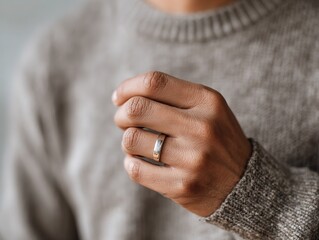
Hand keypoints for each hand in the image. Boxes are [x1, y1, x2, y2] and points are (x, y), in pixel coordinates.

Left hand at [113, 71, 251, 216]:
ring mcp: (193, 158)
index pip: (154, 82)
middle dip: (121, 115)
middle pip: (137, 108)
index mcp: (208, 101)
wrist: (245, 183)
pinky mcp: (183, 186)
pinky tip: (140, 162)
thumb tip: (124, 96)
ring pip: (131, 139)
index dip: (128, 87)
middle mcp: (202, 127)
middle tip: (123, 121)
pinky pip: (136, 169)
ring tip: (136, 144)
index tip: (118, 97)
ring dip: (126, 141)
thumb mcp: (207, 109)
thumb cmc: (216, 139)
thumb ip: (172, 97)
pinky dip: (131, 163)